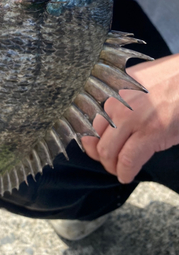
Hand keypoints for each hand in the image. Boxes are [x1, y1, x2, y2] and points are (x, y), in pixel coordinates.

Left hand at [82, 54, 178, 183]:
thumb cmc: (168, 78)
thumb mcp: (133, 80)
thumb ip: (117, 97)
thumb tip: (106, 119)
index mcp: (109, 89)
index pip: (85, 120)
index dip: (89, 139)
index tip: (94, 147)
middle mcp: (114, 102)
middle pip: (92, 139)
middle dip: (99, 155)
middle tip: (108, 161)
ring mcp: (130, 118)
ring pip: (106, 152)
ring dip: (111, 166)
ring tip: (119, 170)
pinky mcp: (150, 132)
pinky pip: (127, 160)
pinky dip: (125, 172)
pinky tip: (127, 175)